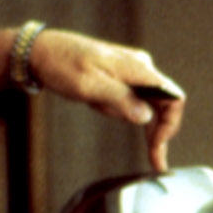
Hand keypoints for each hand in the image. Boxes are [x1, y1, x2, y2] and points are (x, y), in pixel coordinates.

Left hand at [30, 29, 185, 170]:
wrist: (40, 51)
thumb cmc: (62, 64)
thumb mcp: (89, 86)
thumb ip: (120, 100)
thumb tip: (146, 117)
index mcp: (136, 68)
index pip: (172, 98)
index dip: (170, 125)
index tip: (157, 146)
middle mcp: (139, 67)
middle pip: (163, 105)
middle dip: (155, 132)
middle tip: (153, 161)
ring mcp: (131, 70)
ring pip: (145, 104)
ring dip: (124, 115)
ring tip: (95, 104)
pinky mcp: (121, 75)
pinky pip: (130, 99)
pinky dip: (117, 109)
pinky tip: (96, 103)